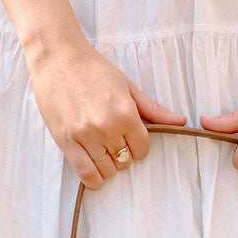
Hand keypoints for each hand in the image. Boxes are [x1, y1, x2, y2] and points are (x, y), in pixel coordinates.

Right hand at [27, 42, 186, 189]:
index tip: (130, 138)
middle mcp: (107, 127)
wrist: (57, 57)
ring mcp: (85, 136)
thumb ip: (152, 109)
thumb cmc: (93, 69)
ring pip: (107, 171)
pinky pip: (86, 174)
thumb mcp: (127, 86)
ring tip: (101, 151)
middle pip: (125, 161)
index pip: (142, 149)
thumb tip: (180, 122)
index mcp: (125, 113)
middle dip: (123, 154)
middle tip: (113, 141)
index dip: (138, 146)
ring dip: (108, 166)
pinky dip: (94, 179)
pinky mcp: (66, 142)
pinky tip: (95, 172)